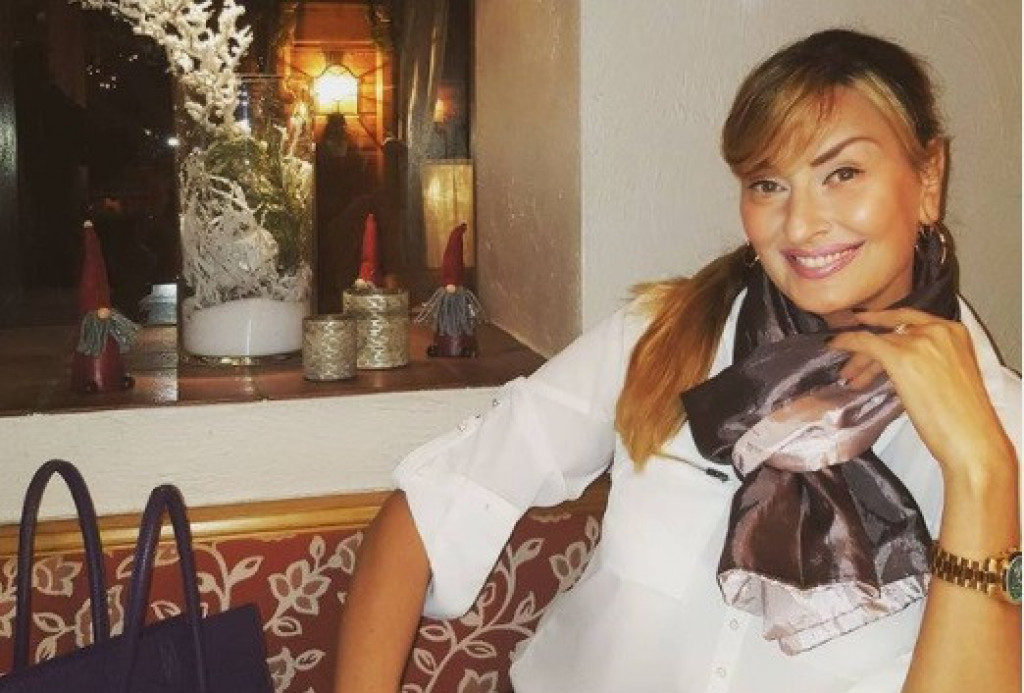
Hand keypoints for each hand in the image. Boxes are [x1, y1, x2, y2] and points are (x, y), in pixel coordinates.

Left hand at [828, 308, 1014, 479]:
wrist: (970, 439)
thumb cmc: (962, 418)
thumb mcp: (946, 375)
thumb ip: (926, 360)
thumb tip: (893, 363)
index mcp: (954, 332)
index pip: (911, 318)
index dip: (883, 319)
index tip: (863, 321)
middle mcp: (938, 330)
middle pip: (892, 330)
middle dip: (868, 345)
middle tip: (848, 358)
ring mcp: (920, 342)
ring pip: (878, 341)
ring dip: (860, 359)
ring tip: (848, 376)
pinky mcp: (901, 357)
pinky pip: (866, 343)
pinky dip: (847, 343)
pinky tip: (835, 347)